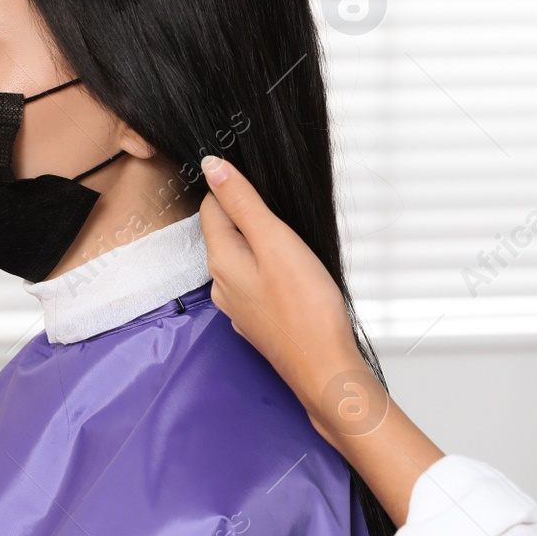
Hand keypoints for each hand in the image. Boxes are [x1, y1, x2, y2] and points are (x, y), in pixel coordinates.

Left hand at [197, 154, 368, 439]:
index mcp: (221, 259)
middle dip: (245, 213)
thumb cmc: (306, 308)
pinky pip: (255, 282)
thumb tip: (211, 166)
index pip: (210, 207)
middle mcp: (222, 284)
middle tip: (278, 205)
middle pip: (224, 232)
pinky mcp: (258, 320)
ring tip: (289, 238)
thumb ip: (242, 202)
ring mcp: (239, 305)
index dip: (230, 186)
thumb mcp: (275, 242)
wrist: (325, 369)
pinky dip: (269, 269)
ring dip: (259, 242)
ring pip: (241, 258)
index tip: (257, 178)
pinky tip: (292, 272)